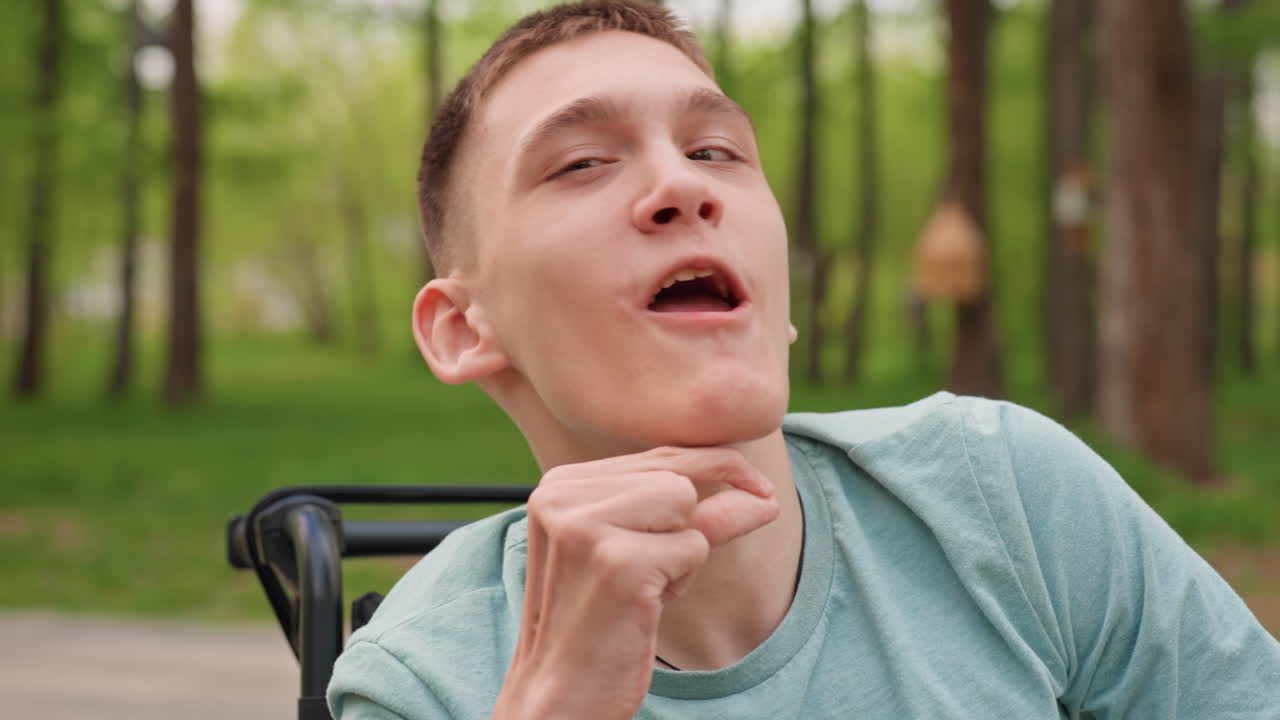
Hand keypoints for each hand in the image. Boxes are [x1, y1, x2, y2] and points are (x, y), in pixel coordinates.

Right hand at [491, 446, 778, 719]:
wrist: (560, 694)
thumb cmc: (600, 624)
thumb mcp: (642, 554)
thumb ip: (694, 516)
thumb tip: (766, 494)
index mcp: (560, 484)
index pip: (659, 454)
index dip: (718, 467)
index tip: (761, 487)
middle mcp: (564, 494)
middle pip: (677, 475)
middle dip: (686, 525)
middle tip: (647, 576)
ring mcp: (587, 526)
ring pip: (686, 504)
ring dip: (684, 553)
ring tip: (641, 589)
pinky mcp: (618, 561)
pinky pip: (693, 547)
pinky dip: (681, 581)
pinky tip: (641, 606)